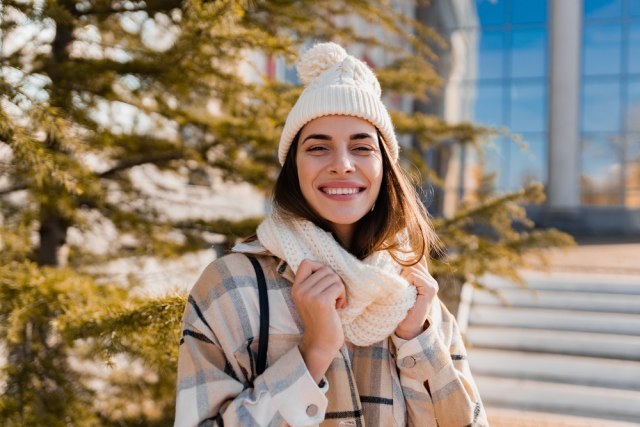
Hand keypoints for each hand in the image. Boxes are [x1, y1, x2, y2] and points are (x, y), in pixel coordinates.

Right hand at [292, 259, 346, 382]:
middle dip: (334, 281)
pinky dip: (342, 296)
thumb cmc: (320, 319)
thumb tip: (327, 266)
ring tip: (335, 303)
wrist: (321, 342)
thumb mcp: (310, 299)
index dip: (319, 268)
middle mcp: (300, 290)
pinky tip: (338, 307)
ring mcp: (310, 295)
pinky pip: (339, 286)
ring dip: (339, 289)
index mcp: (295, 288)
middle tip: (333, 297)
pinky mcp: (322, 301)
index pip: (306, 263)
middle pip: (325, 269)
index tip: (325, 283)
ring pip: (334, 277)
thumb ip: (313, 283)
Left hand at [395, 257, 438, 339]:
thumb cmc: (401, 307)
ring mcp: (432, 284)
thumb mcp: (401, 287)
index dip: (402, 262)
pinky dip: (406, 281)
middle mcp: (430, 279)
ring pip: (411, 267)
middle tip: (399, 287)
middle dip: (400, 270)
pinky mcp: (431, 289)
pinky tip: (406, 292)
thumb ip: (403, 274)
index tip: (396, 272)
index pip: (414, 259)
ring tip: (402, 292)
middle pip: (411, 261)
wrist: (407, 327)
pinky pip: (414, 275)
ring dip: (402, 277)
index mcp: (424, 278)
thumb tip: (399, 256)